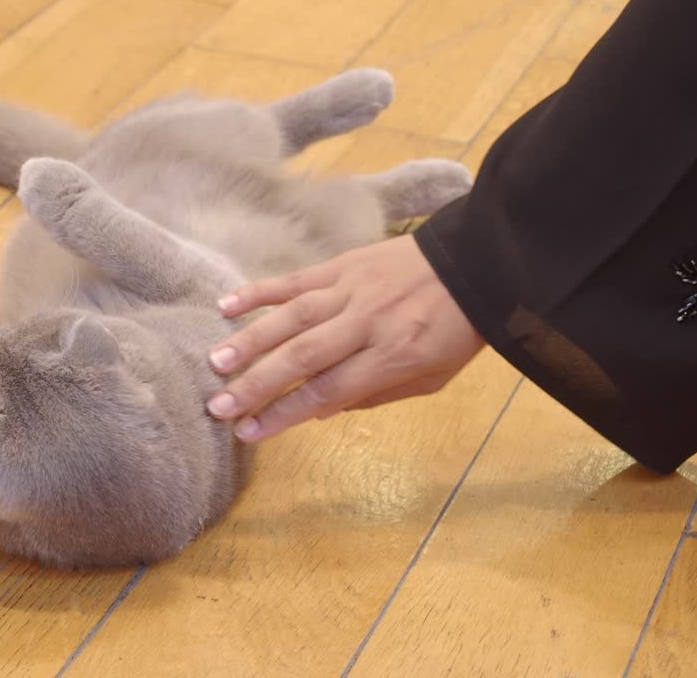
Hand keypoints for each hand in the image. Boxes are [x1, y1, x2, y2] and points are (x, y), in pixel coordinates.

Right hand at [205, 233, 484, 441]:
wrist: (480, 264)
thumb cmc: (456, 331)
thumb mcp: (430, 379)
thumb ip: (375, 395)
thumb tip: (318, 411)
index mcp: (394, 356)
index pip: (328, 391)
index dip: (285, 414)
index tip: (248, 433)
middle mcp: (368, 323)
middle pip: (303, 357)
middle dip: (256, 385)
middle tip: (217, 407)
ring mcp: (353, 289)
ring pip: (293, 317)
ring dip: (251, 340)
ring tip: (215, 363)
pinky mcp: (345, 263)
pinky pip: (296, 279)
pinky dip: (261, 292)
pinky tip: (227, 306)